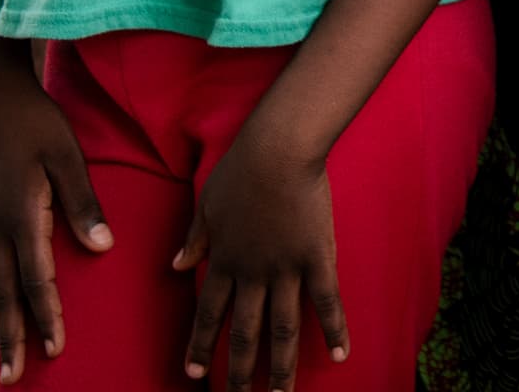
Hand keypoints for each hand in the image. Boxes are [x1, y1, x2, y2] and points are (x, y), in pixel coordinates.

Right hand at [0, 31, 110, 384]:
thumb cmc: (37, 121)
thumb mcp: (68, 155)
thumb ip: (84, 202)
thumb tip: (102, 248)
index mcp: (20, 215)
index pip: (35, 278)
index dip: (46, 314)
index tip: (56, 347)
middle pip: (2, 294)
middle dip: (10, 337)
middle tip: (14, 378)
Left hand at [174, 124, 344, 387]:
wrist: (278, 149)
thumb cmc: (240, 169)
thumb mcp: (206, 204)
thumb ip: (195, 239)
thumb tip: (176, 266)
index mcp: (224, 260)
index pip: (208, 313)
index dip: (200, 344)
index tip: (193, 373)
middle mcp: (253, 273)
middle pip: (245, 332)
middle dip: (239, 371)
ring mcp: (286, 268)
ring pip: (282, 329)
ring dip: (281, 368)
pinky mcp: (317, 257)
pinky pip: (327, 301)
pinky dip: (335, 329)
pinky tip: (342, 354)